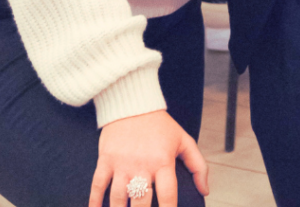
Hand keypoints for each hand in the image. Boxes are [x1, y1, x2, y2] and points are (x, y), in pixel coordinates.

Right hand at [89, 110, 208, 206]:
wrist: (135, 104)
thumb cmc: (161, 126)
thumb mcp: (184, 140)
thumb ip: (198, 165)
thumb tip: (205, 190)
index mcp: (163, 161)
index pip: (167, 195)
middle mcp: (142, 164)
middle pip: (140, 202)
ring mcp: (122, 163)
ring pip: (118, 199)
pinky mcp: (105, 160)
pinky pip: (97, 186)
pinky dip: (94, 202)